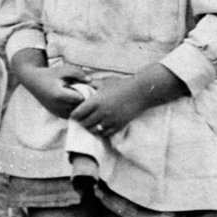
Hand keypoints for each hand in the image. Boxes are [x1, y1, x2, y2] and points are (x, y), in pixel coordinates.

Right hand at [18, 61, 89, 118]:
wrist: (32, 80)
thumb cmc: (49, 74)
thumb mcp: (63, 70)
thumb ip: (78, 73)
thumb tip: (90, 80)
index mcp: (59, 95)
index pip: (80, 99)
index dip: (84, 93)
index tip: (84, 87)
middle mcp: (56, 105)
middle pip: (78, 107)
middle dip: (82, 101)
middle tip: (82, 92)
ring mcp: (55, 111)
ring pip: (74, 113)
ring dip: (77, 106)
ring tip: (76, 96)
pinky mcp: (54, 113)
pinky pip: (69, 115)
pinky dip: (72, 109)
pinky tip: (71, 101)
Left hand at [70, 64, 188, 138]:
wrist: (140, 92)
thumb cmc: (121, 85)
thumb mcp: (103, 82)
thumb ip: (90, 84)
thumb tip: (77, 84)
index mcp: (95, 101)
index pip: (77, 114)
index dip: (75, 114)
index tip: (77, 112)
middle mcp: (102, 112)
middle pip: (84, 124)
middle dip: (82, 121)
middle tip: (83, 118)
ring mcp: (110, 120)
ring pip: (93, 130)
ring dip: (91, 127)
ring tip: (92, 122)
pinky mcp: (119, 125)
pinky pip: (105, 134)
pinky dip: (101, 131)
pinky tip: (101, 126)